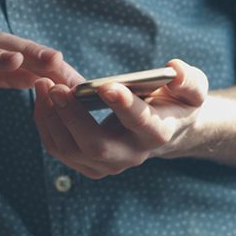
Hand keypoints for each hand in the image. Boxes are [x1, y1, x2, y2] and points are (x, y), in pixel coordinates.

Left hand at [33, 59, 208, 178]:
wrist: (165, 128)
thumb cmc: (176, 101)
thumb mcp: (192, 88)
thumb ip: (189, 80)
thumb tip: (173, 70)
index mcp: (158, 133)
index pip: (142, 123)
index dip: (124, 106)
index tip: (107, 86)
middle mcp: (132, 155)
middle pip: (96, 145)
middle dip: (71, 116)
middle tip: (55, 87)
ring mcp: (108, 165)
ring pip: (70, 150)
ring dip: (51, 118)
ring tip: (43, 85)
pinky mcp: (88, 164)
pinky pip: (59, 149)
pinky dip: (46, 124)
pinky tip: (42, 98)